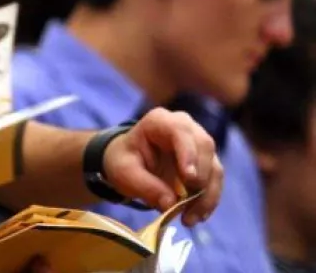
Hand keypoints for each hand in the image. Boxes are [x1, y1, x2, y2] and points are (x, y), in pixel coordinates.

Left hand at [102, 108, 222, 225]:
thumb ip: (145, 186)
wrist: (129, 163)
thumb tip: (170, 204)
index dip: (188, 153)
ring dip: (206, 196)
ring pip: (214, 168)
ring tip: (189, 219)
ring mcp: (199, 145)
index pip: (180, 131)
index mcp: (160, 121)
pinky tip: (197, 216)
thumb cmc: (124, 160)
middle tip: (187, 205)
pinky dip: (208, 200)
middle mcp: (185, 128)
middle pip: (204, 148)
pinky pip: (214, 181)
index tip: (189, 177)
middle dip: (200, 178)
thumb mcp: (124, 172)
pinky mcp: (207, 163)